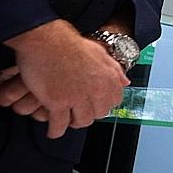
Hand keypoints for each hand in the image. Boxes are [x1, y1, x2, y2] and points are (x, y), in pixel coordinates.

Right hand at [0, 21, 127, 137]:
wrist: (46, 40)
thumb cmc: (69, 43)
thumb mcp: (100, 53)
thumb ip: (114, 70)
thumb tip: (125, 82)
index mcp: (109, 79)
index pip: (114, 102)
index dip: (103, 103)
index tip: (96, 104)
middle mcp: (97, 91)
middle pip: (98, 114)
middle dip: (89, 114)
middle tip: (79, 112)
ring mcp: (77, 98)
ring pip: (81, 121)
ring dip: (73, 123)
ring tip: (66, 121)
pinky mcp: (58, 103)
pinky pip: (59, 125)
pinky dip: (56, 131)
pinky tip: (53, 131)